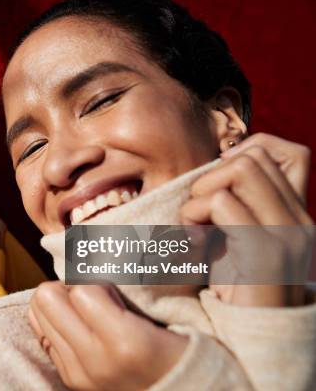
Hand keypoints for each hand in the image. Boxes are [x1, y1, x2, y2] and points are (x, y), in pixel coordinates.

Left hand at [28, 282, 187, 390]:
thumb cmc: (177, 349)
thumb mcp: (159, 314)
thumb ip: (120, 290)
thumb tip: (84, 266)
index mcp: (125, 341)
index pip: (81, 289)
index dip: (94, 279)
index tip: (111, 286)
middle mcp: (95, 360)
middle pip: (47, 299)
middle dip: (65, 287)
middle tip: (89, 292)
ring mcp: (78, 373)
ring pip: (38, 314)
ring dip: (58, 304)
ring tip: (85, 310)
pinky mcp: (70, 379)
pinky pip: (42, 335)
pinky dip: (57, 323)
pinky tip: (80, 327)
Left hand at [181, 133, 312, 306]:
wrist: (254, 339)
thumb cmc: (236, 291)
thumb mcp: (239, 240)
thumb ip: (236, 208)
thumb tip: (215, 168)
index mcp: (296, 215)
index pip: (287, 151)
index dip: (242, 156)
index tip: (214, 187)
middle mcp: (299, 220)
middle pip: (254, 157)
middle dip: (212, 177)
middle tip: (198, 213)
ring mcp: (286, 234)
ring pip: (239, 171)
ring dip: (201, 195)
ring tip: (194, 227)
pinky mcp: (265, 250)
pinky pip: (220, 203)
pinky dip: (193, 216)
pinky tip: (192, 242)